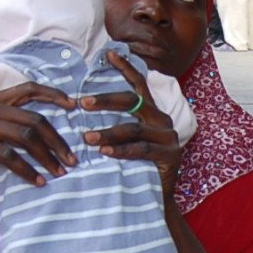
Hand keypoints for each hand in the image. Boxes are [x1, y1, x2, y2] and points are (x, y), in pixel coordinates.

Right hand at [0, 84, 76, 184]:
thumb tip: (25, 136)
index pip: (28, 89)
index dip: (53, 95)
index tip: (74, 105)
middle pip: (35, 119)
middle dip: (58, 140)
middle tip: (73, 158)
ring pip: (26, 137)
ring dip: (48, 156)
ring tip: (60, 172)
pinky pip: (9, 156)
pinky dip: (27, 170)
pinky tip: (38, 181)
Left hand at [81, 50, 181, 197]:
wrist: (157, 198)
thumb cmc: (136, 167)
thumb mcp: (127, 141)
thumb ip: (116, 125)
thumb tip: (83, 110)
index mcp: (152, 112)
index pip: (138, 85)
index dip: (125, 68)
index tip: (108, 54)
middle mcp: (162, 120)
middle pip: (133, 102)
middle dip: (105, 101)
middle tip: (82, 103)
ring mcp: (168, 137)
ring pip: (134, 128)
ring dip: (108, 132)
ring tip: (87, 137)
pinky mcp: (170, 155)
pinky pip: (141, 149)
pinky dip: (121, 151)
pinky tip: (104, 153)